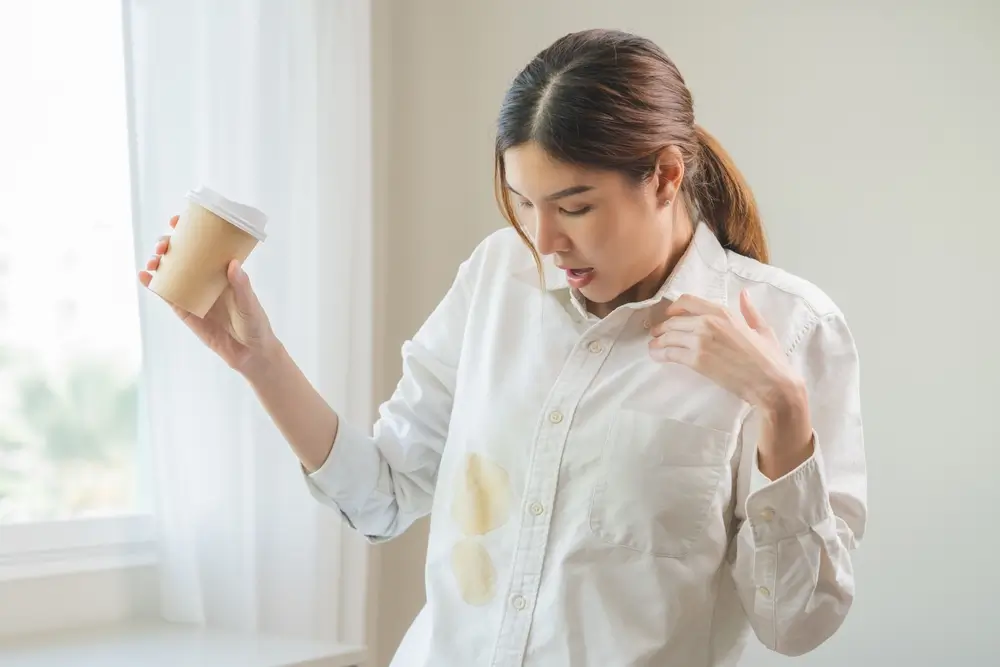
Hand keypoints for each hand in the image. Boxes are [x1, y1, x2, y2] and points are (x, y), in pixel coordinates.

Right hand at [138, 215, 278, 374]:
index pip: (205, 245)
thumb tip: (233, 264)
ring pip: (171, 272)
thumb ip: (242, 286)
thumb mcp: (250, 304)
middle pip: (182, 255)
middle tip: (163, 245)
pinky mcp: (185, 311)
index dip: (189, 230)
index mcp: (222, 270)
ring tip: (154, 260)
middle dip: (169, 245)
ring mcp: (194, 293)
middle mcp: (206, 278)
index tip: (177, 220)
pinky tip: (144, 276)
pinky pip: (168, 295)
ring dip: (158, 262)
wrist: (250, 353)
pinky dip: (154, 285)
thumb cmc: (255, 324)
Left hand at [648, 290, 812, 475]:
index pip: (687, 301)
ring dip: (658, 341)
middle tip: (657, 335)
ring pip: (668, 336)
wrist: (771, 383)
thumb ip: (750, 310)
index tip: (668, 315)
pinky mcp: (697, 360)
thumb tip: (743, 294)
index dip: (673, 308)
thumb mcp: (762, 328)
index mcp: (723, 312)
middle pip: (673, 320)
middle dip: (662, 328)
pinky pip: (670, 354)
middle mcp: (708, 322)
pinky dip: (660, 354)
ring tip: (653, 347)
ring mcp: (700, 341)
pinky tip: (657, 356)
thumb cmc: (770, 357)